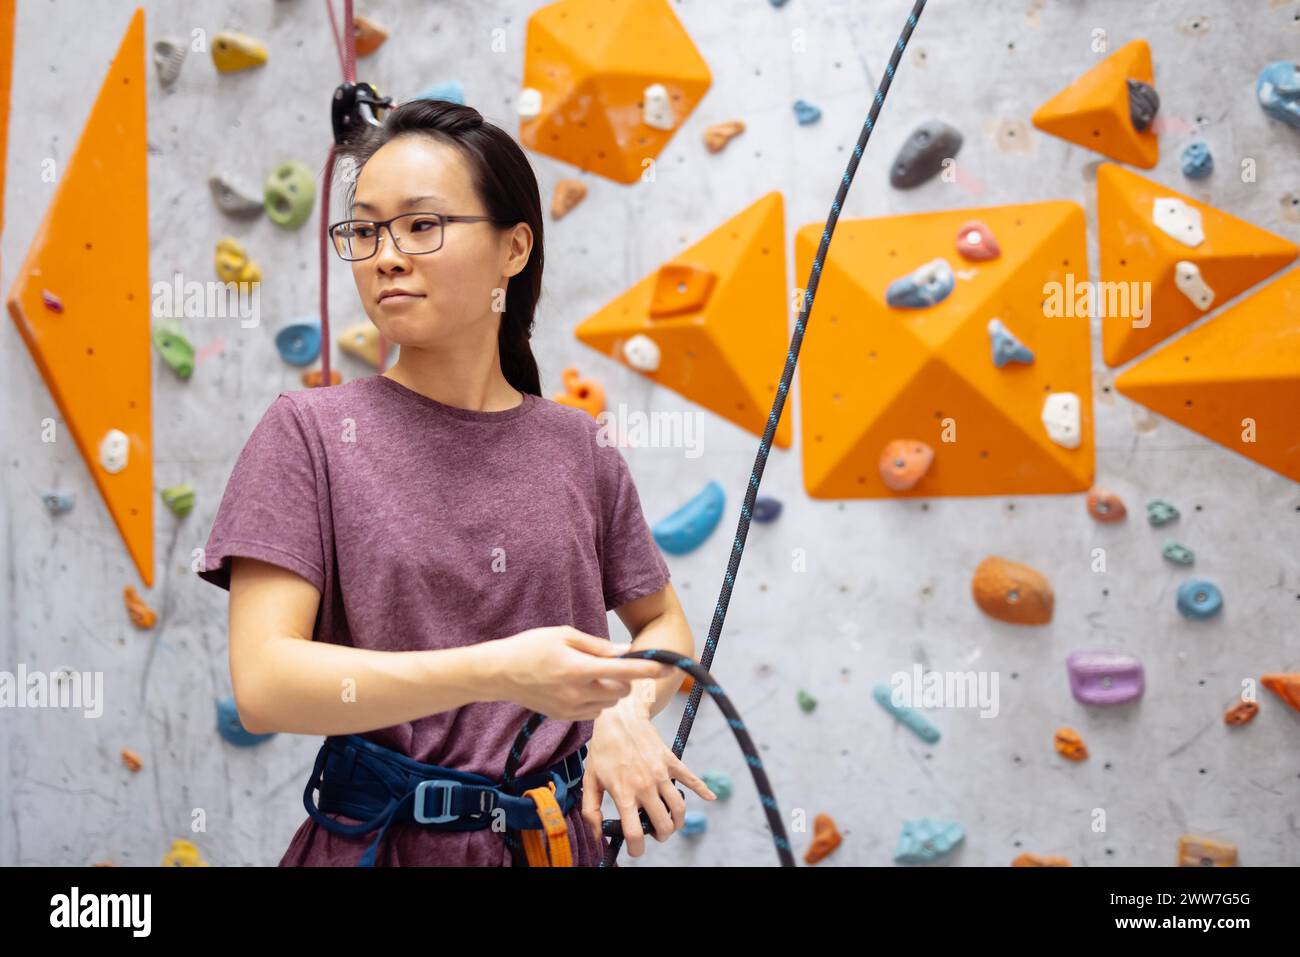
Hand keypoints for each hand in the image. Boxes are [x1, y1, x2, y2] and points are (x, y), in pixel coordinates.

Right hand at [481, 626, 672, 720]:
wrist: (499, 673)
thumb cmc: (530, 647)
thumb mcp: (563, 634)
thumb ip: (597, 645)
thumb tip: (624, 651)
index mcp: (578, 668)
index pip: (623, 671)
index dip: (648, 669)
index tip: (667, 666)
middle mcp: (577, 692)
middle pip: (621, 690)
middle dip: (624, 678)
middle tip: (609, 664)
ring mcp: (570, 709)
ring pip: (610, 703)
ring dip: (611, 690)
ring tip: (591, 674)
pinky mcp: (565, 717)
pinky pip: (595, 712)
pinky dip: (597, 701)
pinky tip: (581, 688)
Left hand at [581, 681, 715, 856]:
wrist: (619, 717)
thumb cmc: (603, 749)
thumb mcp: (590, 780)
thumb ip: (591, 810)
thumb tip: (598, 834)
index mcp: (624, 793)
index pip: (635, 833)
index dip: (636, 849)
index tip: (636, 850)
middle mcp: (644, 786)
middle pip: (662, 825)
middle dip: (660, 835)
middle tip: (654, 832)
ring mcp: (660, 774)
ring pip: (678, 808)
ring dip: (677, 821)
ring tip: (670, 822)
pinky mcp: (671, 761)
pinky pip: (691, 779)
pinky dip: (703, 790)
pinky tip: (710, 797)